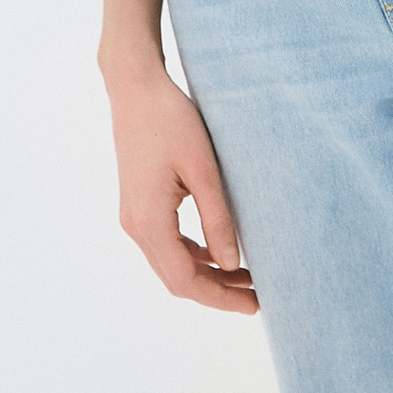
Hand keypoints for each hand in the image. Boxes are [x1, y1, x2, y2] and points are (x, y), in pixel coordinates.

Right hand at [96, 0, 256, 312]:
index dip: (221, 298)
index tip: (255, 305)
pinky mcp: (139, 203)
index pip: (185, 279)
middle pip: (177, 278)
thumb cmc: (170, 120)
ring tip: (247, 275)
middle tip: (258, 296)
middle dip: (217, 292)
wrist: (135, 87)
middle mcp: (136, 227)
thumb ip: (217, 217)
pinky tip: (221, 250)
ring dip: (207, 273)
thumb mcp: (202, 167)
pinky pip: (166, 243)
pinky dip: (194, 253)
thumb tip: (232, 263)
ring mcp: (134, 216)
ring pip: (171, 262)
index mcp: (149, 222)